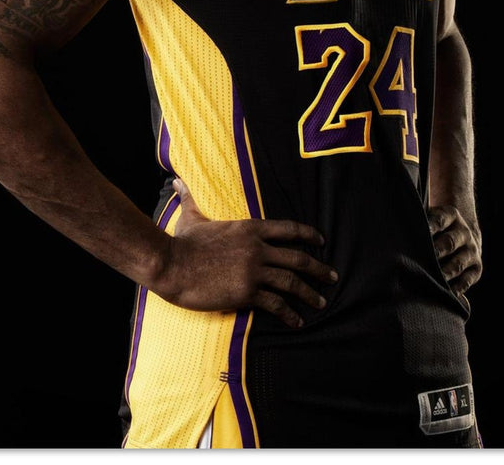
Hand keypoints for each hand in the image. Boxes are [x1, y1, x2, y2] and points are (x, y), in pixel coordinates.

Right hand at [153, 178, 337, 328]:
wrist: (171, 264)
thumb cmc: (181, 241)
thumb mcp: (191, 216)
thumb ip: (190, 198)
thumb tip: (176, 181)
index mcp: (249, 227)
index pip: (288, 228)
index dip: (308, 234)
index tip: (321, 241)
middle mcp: (257, 248)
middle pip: (298, 257)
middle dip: (319, 268)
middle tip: (333, 276)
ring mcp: (253, 270)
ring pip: (291, 282)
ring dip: (309, 293)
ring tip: (320, 302)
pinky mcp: (246, 292)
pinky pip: (275, 304)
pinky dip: (289, 313)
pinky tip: (297, 321)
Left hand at [427, 204, 481, 310]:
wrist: (464, 235)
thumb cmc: (436, 228)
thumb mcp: (431, 218)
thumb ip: (418, 224)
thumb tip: (397, 235)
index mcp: (451, 216)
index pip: (440, 220)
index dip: (430, 226)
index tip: (422, 232)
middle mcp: (464, 232)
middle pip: (449, 242)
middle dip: (437, 251)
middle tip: (424, 259)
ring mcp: (472, 250)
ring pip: (458, 263)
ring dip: (445, 272)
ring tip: (432, 280)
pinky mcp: (476, 268)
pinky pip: (466, 280)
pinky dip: (456, 288)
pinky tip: (444, 292)